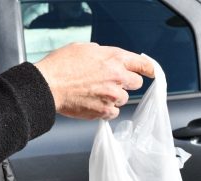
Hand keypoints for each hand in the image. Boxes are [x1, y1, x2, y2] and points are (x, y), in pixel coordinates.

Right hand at [34, 43, 154, 119]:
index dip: (149, 69)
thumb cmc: (61, 65)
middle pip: (136, 83)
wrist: (48, 85)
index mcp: (114, 58)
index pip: (143, 64)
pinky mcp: (105, 110)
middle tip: (111, 82)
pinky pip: (114, 112)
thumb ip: (102, 54)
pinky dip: (106, 109)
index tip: (152, 72)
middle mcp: (117, 77)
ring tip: (95, 92)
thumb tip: (108, 58)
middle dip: (126, 83)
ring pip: (124, 99)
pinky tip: (93, 102)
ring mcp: (112, 95)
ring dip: (114, 97)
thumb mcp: (84, 49)